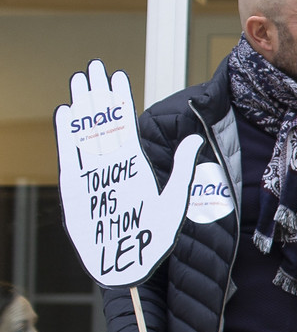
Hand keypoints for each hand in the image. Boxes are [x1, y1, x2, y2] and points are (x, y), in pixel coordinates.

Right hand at [53, 60, 200, 286]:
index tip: (119, 76)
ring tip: (79, 80)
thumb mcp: (174, 200)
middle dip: (98, 95)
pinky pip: (70, 158)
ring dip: (82, 108)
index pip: (127, 126)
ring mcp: (92, 176)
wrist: (131, 265)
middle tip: (94, 66)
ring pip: (85, 134)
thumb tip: (195, 140)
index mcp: (135, 166)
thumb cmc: (153, 238)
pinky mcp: (75, 190)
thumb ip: (182, 169)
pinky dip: (67, 135)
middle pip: (102, 123)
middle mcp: (112, 167)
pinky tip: (66, 112)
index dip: (122, 102)